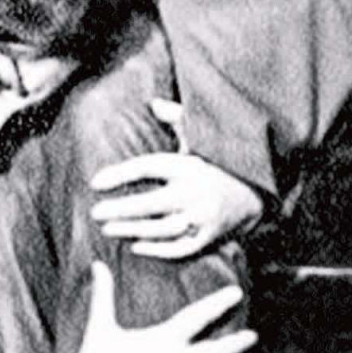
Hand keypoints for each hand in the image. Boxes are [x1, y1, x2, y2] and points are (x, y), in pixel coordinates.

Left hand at [90, 99, 263, 257]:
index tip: (95, 183)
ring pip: (161, 228)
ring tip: (107, 229)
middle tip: (95, 213)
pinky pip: (179, 248)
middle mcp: (194, 192)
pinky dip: (157, 249)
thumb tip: (154, 103)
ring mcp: (202, 217)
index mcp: (188, 165)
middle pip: (151, 203)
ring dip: (132, 229)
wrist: (256, 192)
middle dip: (120, 209)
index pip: (147, 167)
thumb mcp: (202, 136)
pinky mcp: (208, 237)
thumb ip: (178, 118)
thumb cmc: (219, 162)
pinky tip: (136, 246)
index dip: (119, 174)